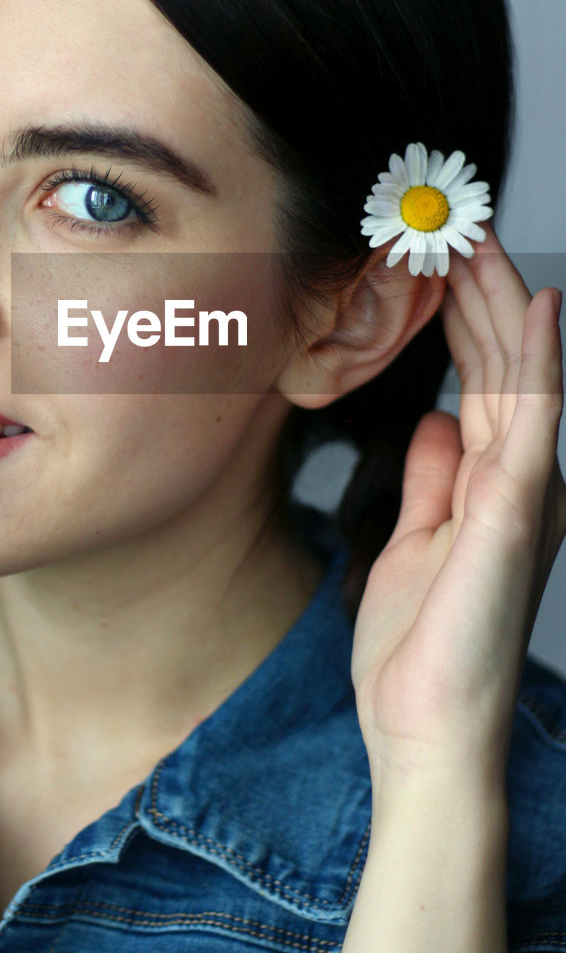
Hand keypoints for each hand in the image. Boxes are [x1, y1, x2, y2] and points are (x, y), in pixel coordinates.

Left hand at [350, 222, 565, 790]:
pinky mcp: (516, 515)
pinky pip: (532, 422)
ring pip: (517, 374)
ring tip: (475, 234)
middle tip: (450, 221)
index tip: (433, 258)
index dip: (459, 313)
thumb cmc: (419, 647)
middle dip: (475, 288)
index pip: (479, 376)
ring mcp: (524, 494)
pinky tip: (535, 306)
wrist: (422, 731)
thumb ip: (430, 479)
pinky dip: (538, 360)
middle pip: (499, 361)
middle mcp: (516, 478)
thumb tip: (435, 421)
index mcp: (489, 482)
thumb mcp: (413, 540)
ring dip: (498, 299)